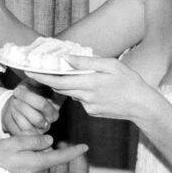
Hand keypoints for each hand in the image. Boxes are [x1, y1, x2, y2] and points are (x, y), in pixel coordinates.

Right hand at [0, 134, 87, 172]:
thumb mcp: (12, 143)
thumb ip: (33, 141)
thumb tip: (50, 142)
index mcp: (36, 163)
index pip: (59, 157)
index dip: (73, 152)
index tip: (85, 147)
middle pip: (46, 157)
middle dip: (37, 149)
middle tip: (16, 145)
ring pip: (37, 163)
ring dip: (29, 156)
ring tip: (9, 156)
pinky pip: (29, 170)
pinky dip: (22, 164)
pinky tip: (8, 164)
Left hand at [2, 82, 62, 133]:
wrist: (11, 108)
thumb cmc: (23, 93)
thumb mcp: (30, 82)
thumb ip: (37, 79)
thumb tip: (39, 73)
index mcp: (57, 100)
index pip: (59, 94)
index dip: (48, 88)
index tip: (33, 82)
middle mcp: (54, 114)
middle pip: (43, 105)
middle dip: (27, 97)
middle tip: (17, 91)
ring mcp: (45, 126)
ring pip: (36, 118)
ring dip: (21, 107)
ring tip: (15, 101)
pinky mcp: (34, 134)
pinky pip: (27, 127)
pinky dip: (17, 116)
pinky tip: (14, 110)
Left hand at [30, 54, 156, 123]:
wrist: (142, 106)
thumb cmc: (130, 81)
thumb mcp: (111, 65)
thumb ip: (87, 62)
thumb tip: (66, 59)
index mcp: (89, 84)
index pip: (58, 81)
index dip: (41, 77)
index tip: (28, 71)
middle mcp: (86, 98)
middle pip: (61, 88)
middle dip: (50, 80)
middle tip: (40, 69)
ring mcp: (88, 107)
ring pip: (71, 93)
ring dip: (70, 84)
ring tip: (79, 74)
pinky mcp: (93, 113)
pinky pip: (81, 100)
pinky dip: (83, 92)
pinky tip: (97, 88)